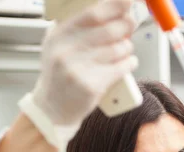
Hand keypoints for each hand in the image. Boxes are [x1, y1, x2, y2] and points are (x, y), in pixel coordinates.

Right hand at [21, 0, 137, 149]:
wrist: (52, 108)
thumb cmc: (60, 74)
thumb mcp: (57, 45)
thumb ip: (75, 27)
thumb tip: (111, 9)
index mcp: (59, 35)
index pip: (92, 13)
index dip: (114, 6)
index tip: (127, 2)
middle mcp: (66, 51)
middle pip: (109, 30)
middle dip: (126, 25)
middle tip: (131, 24)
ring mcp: (79, 69)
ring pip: (119, 49)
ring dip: (128, 47)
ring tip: (125, 49)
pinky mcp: (92, 86)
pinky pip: (122, 67)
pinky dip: (130, 62)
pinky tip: (128, 62)